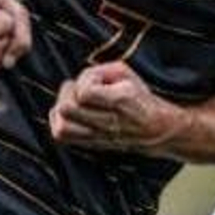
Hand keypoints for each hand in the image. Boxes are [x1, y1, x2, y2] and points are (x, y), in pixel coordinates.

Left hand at [49, 61, 180, 153]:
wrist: (155, 130)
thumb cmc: (139, 97)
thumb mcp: (126, 74)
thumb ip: (100, 70)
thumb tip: (80, 79)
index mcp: (118, 101)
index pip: (84, 93)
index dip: (84, 82)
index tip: (96, 81)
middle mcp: (106, 122)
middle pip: (67, 109)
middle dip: (68, 94)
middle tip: (79, 90)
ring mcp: (97, 137)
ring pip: (61, 128)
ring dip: (61, 111)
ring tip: (72, 103)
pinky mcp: (90, 144)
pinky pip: (62, 137)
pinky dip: (59, 122)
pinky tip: (70, 114)